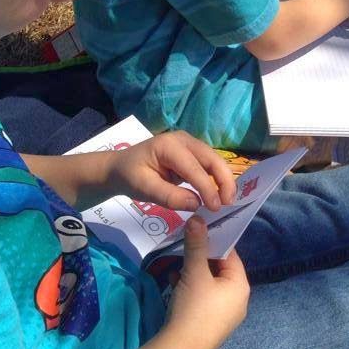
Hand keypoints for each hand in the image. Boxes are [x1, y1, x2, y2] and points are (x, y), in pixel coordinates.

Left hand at [107, 131, 236, 213]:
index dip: (208, 188)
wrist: (119, 167)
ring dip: (223, 179)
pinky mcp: (192, 153)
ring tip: (227, 201)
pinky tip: (220, 194)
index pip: (194, 168)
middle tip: (229, 203)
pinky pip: (209, 164)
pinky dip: (217, 178)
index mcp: (169, 145)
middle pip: (211, 158)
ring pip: (214, 160)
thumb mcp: (144, 189)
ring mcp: (189, 144)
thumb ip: (170, 197)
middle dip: (224, 180)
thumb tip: (197, 204)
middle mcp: (183, 140)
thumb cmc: (130, 176)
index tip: (216, 208)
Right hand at [165, 217, 249, 348]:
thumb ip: (196, 244)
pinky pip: (202, 297)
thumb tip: (197, 218)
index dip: (214, 240)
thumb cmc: (194, 308)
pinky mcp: (209, 323)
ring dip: (192, 271)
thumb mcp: (194, 272)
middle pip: (219, 268)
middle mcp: (237, 300)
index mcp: (240, 286)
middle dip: (200, 257)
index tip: (197, 229)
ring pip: (208, 283)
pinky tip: (174, 282)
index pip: (231, 254)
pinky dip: (190, 287)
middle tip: (184, 245)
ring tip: (177, 264)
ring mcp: (224, 315)